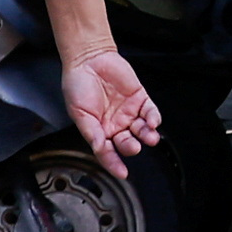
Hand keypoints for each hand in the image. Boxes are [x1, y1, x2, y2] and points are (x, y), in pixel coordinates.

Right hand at [60, 45, 163, 173]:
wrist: (88, 59)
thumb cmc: (78, 85)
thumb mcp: (79, 113)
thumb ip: (91, 132)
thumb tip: (100, 148)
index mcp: (99, 130)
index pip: (108, 152)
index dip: (114, 164)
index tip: (122, 173)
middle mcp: (115, 123)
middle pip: (126, 142)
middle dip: (131, 146)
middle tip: (133, 146)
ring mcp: (129, 111)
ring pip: (142, 129)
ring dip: (147, 135)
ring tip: (149, 137)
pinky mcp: (140, 97)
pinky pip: (150, 111)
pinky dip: (154, 117)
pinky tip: (153, 121)